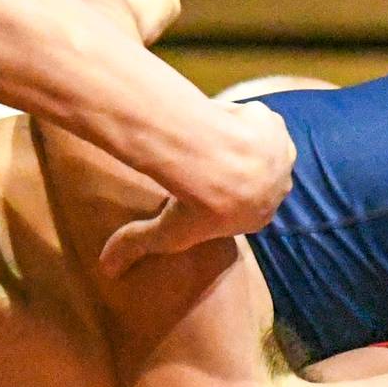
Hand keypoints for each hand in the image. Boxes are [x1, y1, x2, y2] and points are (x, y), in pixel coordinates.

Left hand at [100, 98, 294, 277]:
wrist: (216, 163)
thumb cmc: (194, 205)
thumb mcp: (163, 233)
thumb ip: (135, 246)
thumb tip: (107, 269)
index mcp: (259, 218)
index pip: (244, 210)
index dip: (223, 198)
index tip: (202, 189)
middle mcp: (277, 189)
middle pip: (254, 178)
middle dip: (235, 171)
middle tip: (204, 160)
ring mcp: (280, 156)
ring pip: (258, 147)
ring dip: (240, 143)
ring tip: (209, 136)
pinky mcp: (274, 125)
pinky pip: (256, 120)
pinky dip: (241, 118)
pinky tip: (218, 117)